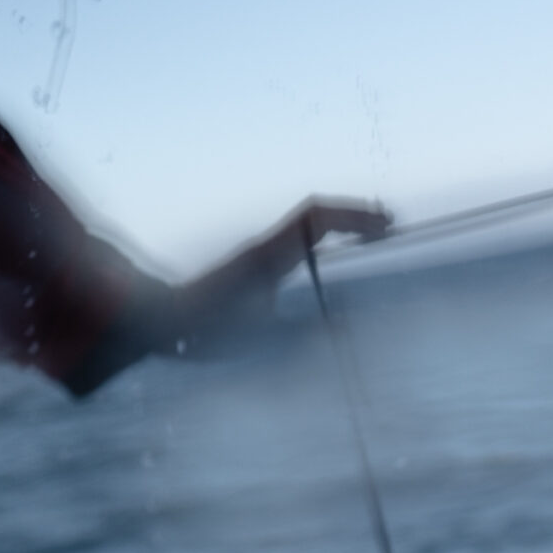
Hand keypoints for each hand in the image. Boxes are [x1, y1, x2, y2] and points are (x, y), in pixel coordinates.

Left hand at [169, 196, 392, 349]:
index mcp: (268, 256)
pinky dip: (325, 238)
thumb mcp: (251, 338)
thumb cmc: (202, 331)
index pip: (316, 218)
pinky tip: (338, 256)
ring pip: (307, 224)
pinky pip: (298, 238)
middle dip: (356, 216)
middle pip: (317, 215)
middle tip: (390, 226)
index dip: (354, 218)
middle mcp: (266, 247)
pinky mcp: (256, 265)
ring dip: (341, 224)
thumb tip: (344, 330)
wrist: (161, 320)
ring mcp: (260, 253)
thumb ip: (299, 335)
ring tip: (375, 235)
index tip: (386, 227)